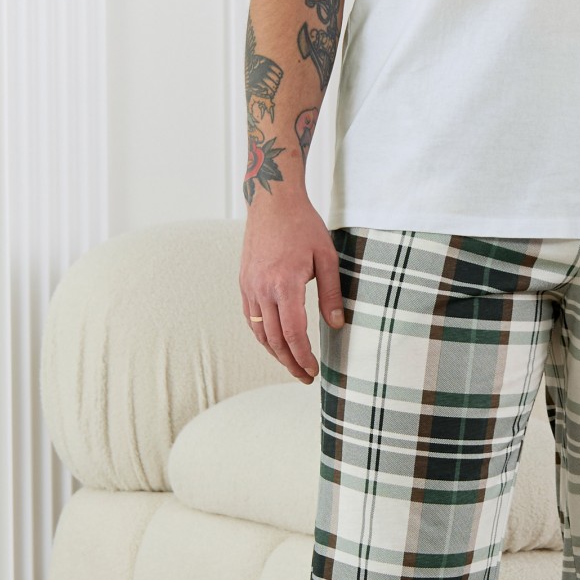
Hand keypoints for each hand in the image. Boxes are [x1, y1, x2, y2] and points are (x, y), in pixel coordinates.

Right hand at [239, 197, 345, 382]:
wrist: (272, 202)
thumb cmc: (303, 226)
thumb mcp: (327, 257)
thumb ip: (332, 294)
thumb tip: (335, 325)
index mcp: (285, 283)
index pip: (292, 333)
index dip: (303, 356)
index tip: (313, 371)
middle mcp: (262, 289)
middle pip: (273, 339)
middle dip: (290, 362)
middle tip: (305, 377)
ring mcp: (250, 286)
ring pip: (259, 332)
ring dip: (275, 353)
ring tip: (292, 364)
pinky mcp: (244, 282)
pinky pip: (250, 318)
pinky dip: (262, 335)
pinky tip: (275, 342)